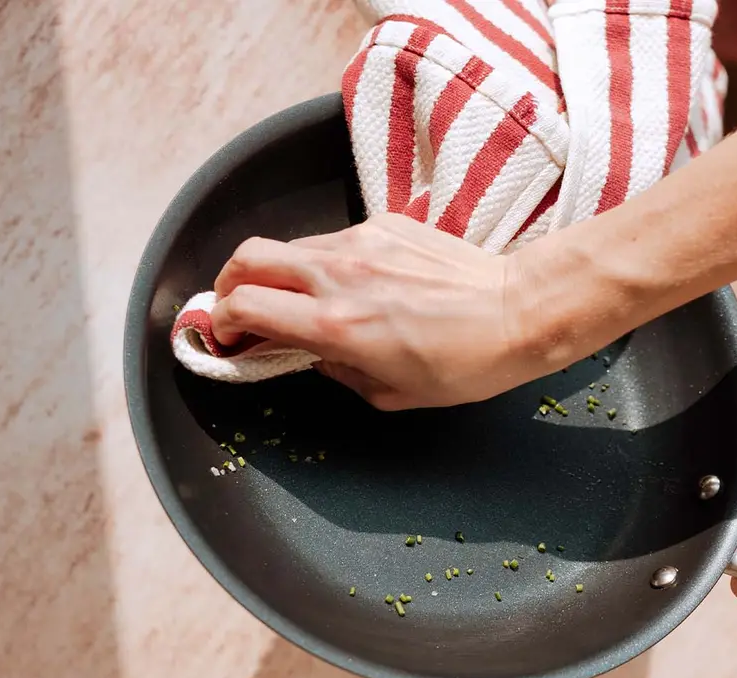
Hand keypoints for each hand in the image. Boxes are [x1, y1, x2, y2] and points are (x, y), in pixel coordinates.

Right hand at [208, 213, 546, 409]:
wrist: (516, 312)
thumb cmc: (463, 364)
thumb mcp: (390, 394)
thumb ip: (338, 373)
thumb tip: (315, 356)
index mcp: (334, 325)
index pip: (243, 306)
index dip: (220, 323)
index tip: (225, 337)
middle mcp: (337, 275)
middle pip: (246, 258)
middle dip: (228, 284)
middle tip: (238, 308)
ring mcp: (360, 242)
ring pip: (291, 247)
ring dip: (279, 273)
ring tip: (301, 300)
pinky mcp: (385, 224)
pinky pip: (334, 240)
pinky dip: (326, 262)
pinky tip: (357, 283)